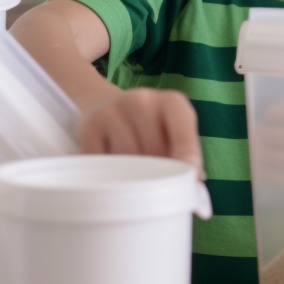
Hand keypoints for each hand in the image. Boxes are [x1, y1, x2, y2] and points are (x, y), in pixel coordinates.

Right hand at [76, 88, 202, 173]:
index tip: (189, 180)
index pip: (184, 135)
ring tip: (133, 174)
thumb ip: (185, 153)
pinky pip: (101, 162)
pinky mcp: (88, 126)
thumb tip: (195, 183)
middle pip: (155, 151)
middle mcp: (143, 100)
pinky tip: (111, 169)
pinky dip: (107, 173)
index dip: (187, 160)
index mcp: (172, 102)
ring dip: (132, 174)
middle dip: (158, 171)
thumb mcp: (173, 131)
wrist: (107, 106)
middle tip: (154, 180)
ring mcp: (113, 110)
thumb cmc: (150, 126)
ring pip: (127, 158)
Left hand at [254, 98, 283, 188]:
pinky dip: (261, 171)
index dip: (270, 114)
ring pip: (268, 155)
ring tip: (255, 149)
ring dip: (257, 151)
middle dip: (260, 133)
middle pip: (271, 134)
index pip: (282, 112)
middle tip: (256, 133)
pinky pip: (273, 176)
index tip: (267, 116)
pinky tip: (259, 167)